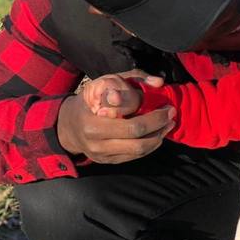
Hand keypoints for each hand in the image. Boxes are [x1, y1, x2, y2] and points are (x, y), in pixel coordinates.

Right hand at [57, 69, 175, 163]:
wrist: (69, 126)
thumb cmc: (91, 100)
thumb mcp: (106, 82)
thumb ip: (133, 78)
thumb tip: (158, 83)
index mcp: (94, 124)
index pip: (131, 126)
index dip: (153, 118)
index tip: (166, 107)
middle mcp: (97, 144)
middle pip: (138, 141)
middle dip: (159, 127)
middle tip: (171, 115)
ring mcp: (103, 155)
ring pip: (139, 151)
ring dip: (158, 138)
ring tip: (168, 125)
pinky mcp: (109, 162)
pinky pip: (135, 156)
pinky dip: (150, 145)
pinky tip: (157, 134)